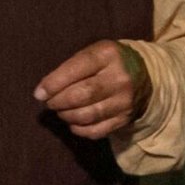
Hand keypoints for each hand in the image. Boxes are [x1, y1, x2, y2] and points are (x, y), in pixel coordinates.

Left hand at [34, 41, 151, 141]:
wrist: (145, 75)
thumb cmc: (107, 63)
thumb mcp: (93, 53)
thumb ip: (70, 68)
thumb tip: (42, 92)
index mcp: (108, 55)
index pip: (76, 69)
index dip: (54, 83)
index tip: (39, 94)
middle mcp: (119, 78)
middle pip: (81, 95)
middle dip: (58, 102)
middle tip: (50, 103)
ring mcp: (124, 100)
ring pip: (87, 115)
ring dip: (67, 116)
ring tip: (61, 111)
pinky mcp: (125, 118)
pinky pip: (96, 130)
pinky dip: (79, 129)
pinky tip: (74, 122)